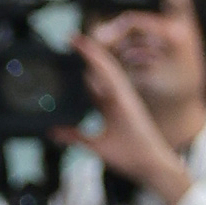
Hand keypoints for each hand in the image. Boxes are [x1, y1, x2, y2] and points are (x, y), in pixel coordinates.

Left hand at [64, 35, 193, 204]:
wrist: (151, 168)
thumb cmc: (131, 158)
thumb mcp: (95, 146)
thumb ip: (75, 137)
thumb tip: (53, 134)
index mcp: (112, 107)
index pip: (95, 82)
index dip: (84, 67)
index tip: (70, 54)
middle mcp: (119, 99)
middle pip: (101, 70)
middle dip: (87, 53)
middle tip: (70, 36)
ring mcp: (124, 98)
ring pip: (107, 69)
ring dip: (92, 52)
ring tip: (75, 37)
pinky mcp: (127, 100)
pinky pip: (112, 76)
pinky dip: (100, 62)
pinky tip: (89, 50)